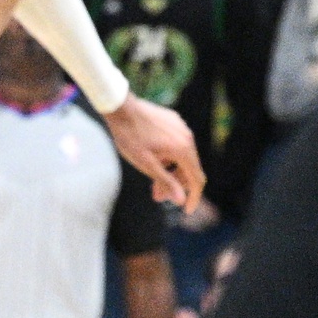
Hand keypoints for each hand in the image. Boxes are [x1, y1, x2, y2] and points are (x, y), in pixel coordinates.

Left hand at [104, 94, 205, 216]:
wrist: (120, 107)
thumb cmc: (130, 136)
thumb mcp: (146, 164)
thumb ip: (166, 182)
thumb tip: (181, 200)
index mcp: (184, 149)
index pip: (197, 180)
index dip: (193, 198)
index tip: (186, 211)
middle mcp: (187, 137)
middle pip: (189, 169)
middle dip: (175, 185)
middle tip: (157, 196)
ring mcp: (181, 127)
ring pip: (182, 156)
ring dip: (171, 171)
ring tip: (153, 180)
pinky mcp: (173, 121)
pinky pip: (177, 144)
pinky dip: (169, 157)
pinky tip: (153, 159)